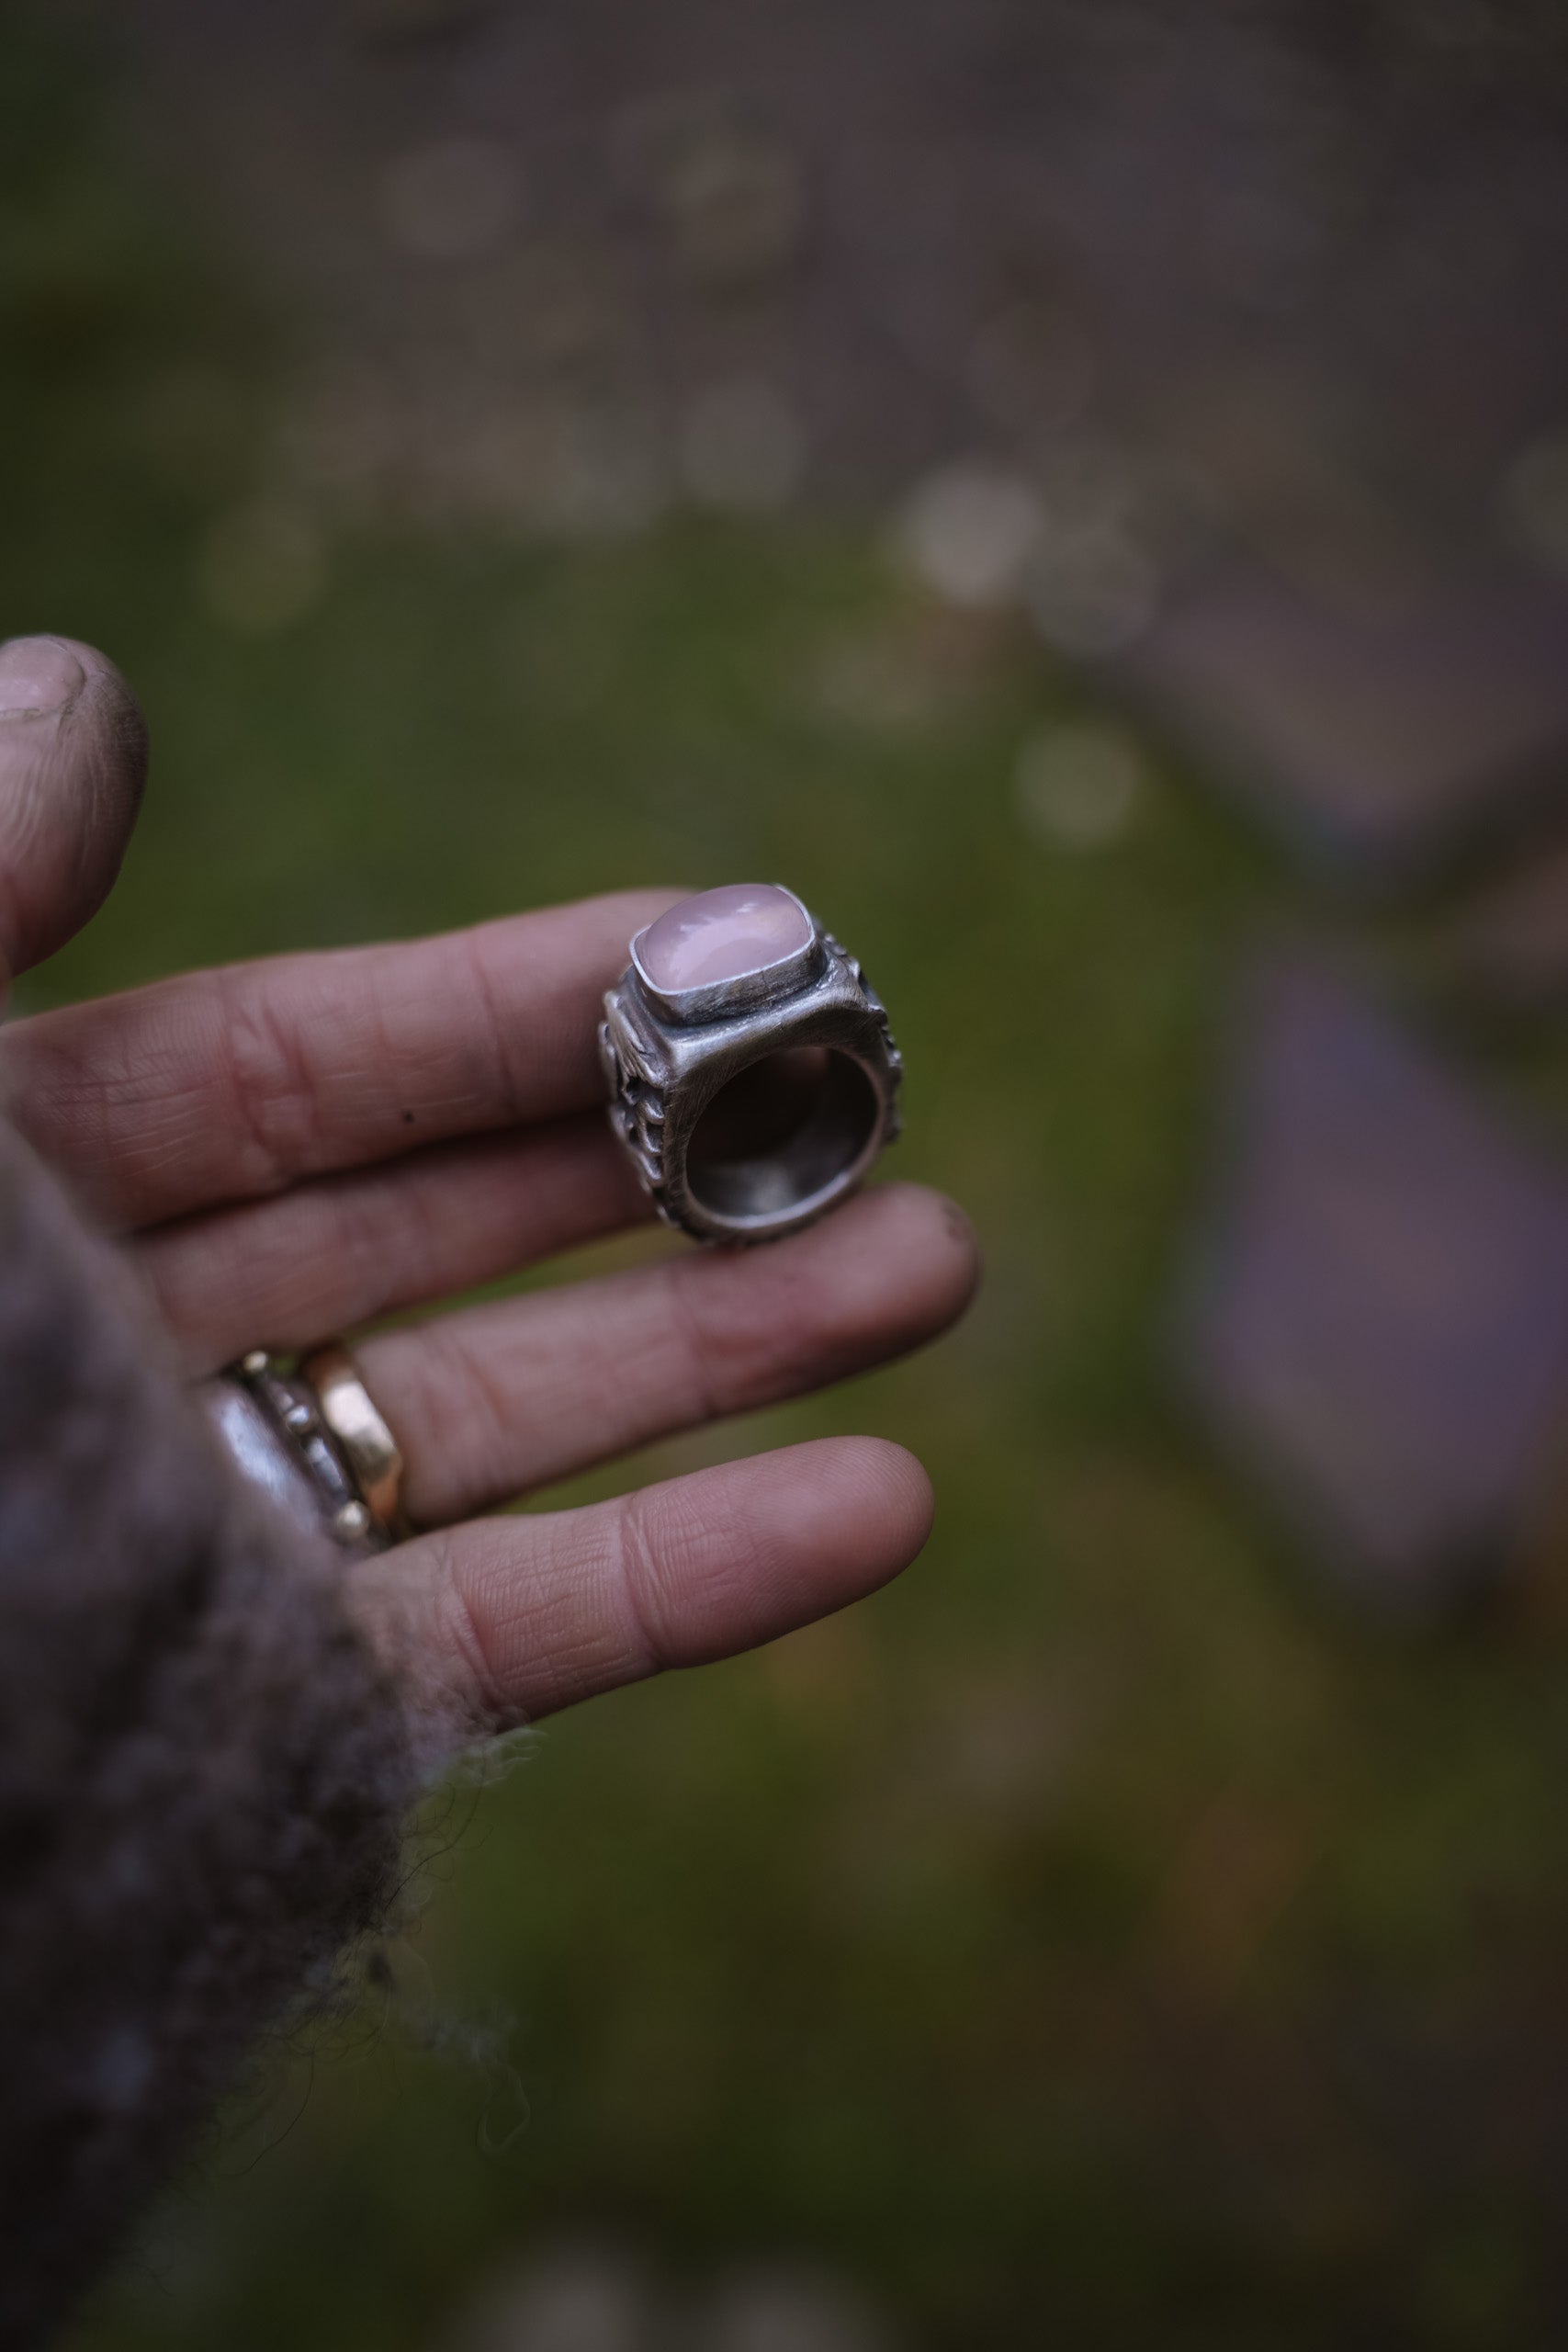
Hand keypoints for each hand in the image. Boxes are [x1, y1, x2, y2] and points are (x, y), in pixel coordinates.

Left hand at [0, 636, 977, 1750]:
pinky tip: (877, 1511)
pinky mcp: (247, 1735)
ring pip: (502, 1430)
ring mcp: (190, 1552)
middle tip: (878, 1094)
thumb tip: (88, 688)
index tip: (734, 937)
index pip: (304, 1064)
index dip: (521, 1000)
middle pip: (442, 1233)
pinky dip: (693, 1588)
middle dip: (670, 1164)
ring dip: (730, 1356)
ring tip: (934, 1263)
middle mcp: (107, 1360)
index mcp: (2, 1183)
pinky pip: (497, 1651)